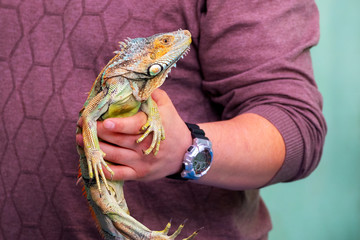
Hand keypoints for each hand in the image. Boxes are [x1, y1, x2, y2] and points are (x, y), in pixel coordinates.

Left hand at [76, 89, 191, 180]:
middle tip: (82, 124)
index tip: (103, 121)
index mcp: (155, 126)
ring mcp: (143, 162)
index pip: (134, 126)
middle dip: (98, 133)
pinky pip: (118, 174)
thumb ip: (150, 94)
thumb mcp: (166, 105)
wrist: (185, 152)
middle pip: (119, 140)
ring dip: (95, 148)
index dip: (118, 125)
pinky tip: (92, 160)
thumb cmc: (171, 125)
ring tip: (80, 139)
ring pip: (114, 156)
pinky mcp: (139, 174)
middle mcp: (147, 146)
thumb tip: (129, 84)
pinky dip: (103, 169)